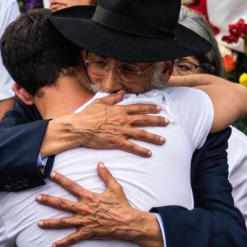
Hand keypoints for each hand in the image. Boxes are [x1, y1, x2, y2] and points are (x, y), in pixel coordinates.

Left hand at [36, 162, 162, 246]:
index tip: (52, 175)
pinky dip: (63, 243)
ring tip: (39, 223)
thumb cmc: (121, 205)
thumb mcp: (114, 187)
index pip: (72, 186)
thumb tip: (100, 163)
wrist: (127, 222)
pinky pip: (73, 238)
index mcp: (89, 197)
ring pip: (64, 222)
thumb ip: (106, 175)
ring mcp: (84, 221)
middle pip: (62, 204)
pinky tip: (54, 245)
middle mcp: (83, 209)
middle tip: (37, 198)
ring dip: (50, 223)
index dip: (61, 180)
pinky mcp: (87, 232)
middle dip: (49, 201)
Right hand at [52, 92, 167, 157]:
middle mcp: (123, 120)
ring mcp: (121, 131)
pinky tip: (149, 153)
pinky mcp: (116, 142)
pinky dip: (141, 150)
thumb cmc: (87, 114)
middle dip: (157, 121)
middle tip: (167, 122)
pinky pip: (132, 147)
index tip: (160, 109)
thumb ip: (113, 98)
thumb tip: (122, 93)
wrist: (79, 127)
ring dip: (153, 137)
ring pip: (141, 133)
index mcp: (120, 110)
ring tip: (163, 140)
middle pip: (144, 120)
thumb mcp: (100, 102)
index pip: (139, 108)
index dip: (150, 108)